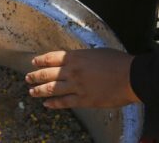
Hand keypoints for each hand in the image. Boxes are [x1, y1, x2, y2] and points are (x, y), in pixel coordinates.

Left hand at [24, 48, 138, 108]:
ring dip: (40, 90)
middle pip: (48, 73)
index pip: (52, 58)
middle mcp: (72, 71)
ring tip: (32, 92)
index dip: (41, 61)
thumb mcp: (96, 53)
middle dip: (35, 76)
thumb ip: (82, 57)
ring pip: (52, 89)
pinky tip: (46, 104)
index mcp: (75, 57)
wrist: (131, 76)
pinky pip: (64, 102)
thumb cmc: (117, 61)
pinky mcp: (84, 100)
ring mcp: (77, 86)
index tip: (33, 62)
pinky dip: (54, 104)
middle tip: (28, 78)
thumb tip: (75, 60)